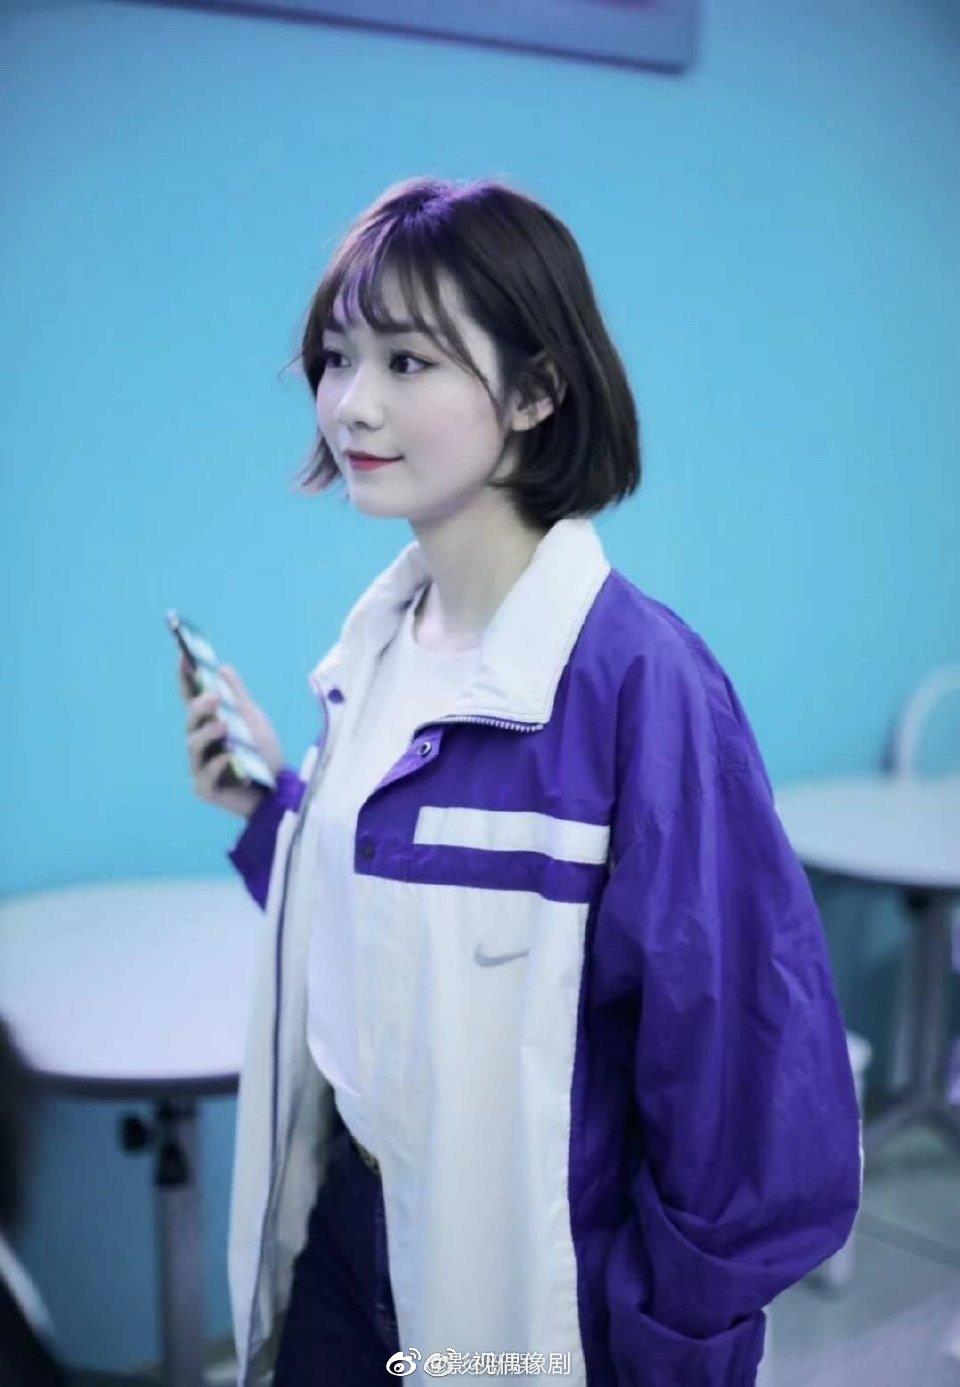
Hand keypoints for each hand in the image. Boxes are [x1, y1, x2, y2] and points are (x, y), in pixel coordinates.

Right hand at [178, 653, 284, 820]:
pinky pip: (206, 776)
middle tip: (215, 697)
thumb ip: (238, 696)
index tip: (184, 656)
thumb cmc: (263, 754)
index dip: (185, 678)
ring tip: (224, 726)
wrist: (280, 789)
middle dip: (200, 707)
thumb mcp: (253, 720)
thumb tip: (223, 667)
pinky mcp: (206, 789)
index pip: (192, 698)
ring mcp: (200, 767)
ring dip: (208, 734)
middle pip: (191, 721)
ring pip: (194, 746)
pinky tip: (230, 759)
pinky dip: (218, 765)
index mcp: (210, 724)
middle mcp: (201, 744)